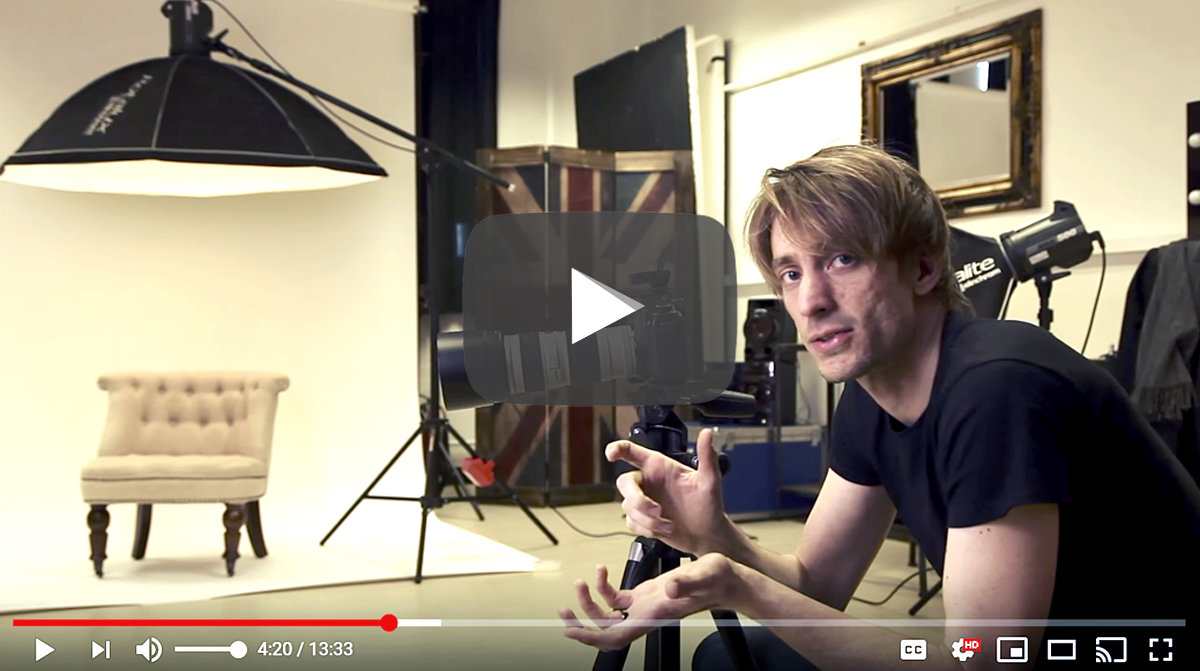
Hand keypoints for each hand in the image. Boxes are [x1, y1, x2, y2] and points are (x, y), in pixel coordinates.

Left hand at [559, 555, 742, 650]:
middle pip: (605, 629)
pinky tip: (602, 570)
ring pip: (608, 614)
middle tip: (564, 609)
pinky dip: (604, 586)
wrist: (727, 578)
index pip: (617, 637)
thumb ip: (687, 582)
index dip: (591, 638)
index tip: (571, 631)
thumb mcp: (705, 575)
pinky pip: (617, 598)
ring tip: (581, 582)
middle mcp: (646, 614)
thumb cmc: (719, 579)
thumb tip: (668, 588)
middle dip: (581, 622)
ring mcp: (644, 605)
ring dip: (589, 601)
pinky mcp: (646, 594)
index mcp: (654, 614)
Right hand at [609, 428, 729, 554]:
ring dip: (648, 519)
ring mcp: (644, 501)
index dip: (617, 449)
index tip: (611, 453)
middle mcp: (648, 481)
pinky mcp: (642, 520)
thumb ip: (707, 455)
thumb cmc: (709, 504)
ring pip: (628, 506)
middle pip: (624, 482)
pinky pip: (632, 522)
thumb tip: (708, 433)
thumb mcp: (710, 479)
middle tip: (657, 511)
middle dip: (638, 499)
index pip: (632, 452)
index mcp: (659, 466)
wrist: (707, 534)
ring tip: (669, 524)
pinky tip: (664, 528)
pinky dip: (647, 528)